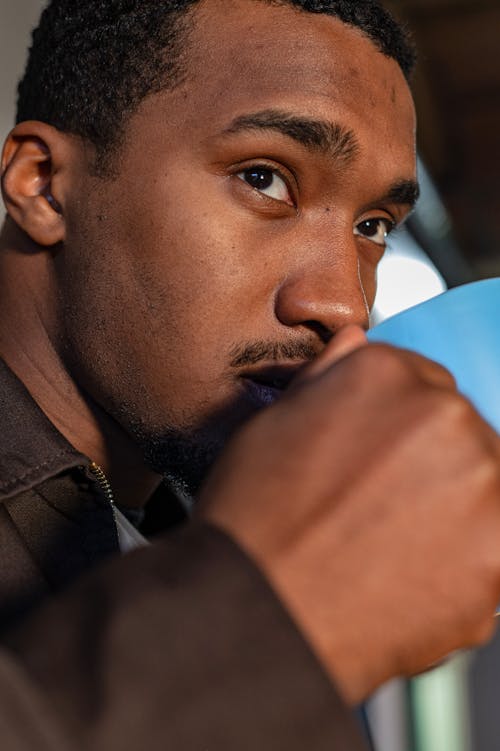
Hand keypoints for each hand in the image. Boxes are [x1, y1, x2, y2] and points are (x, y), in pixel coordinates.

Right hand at [198, 325, 499, 703]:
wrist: (255, 612)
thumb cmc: (254, 523)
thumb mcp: (272, 423)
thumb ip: (328, 376)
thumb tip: (355, 344)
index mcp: (386, 373)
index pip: (425, 385)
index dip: (404, 428)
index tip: (390, 460)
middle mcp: (442, 414)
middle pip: (461, 434)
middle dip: (432, 467)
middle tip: (386, 510)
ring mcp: (479, 480)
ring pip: (486, 488)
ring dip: (454, 512)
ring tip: (396, 548)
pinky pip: (495, 546)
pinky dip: (468, 563)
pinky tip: (414, 577)